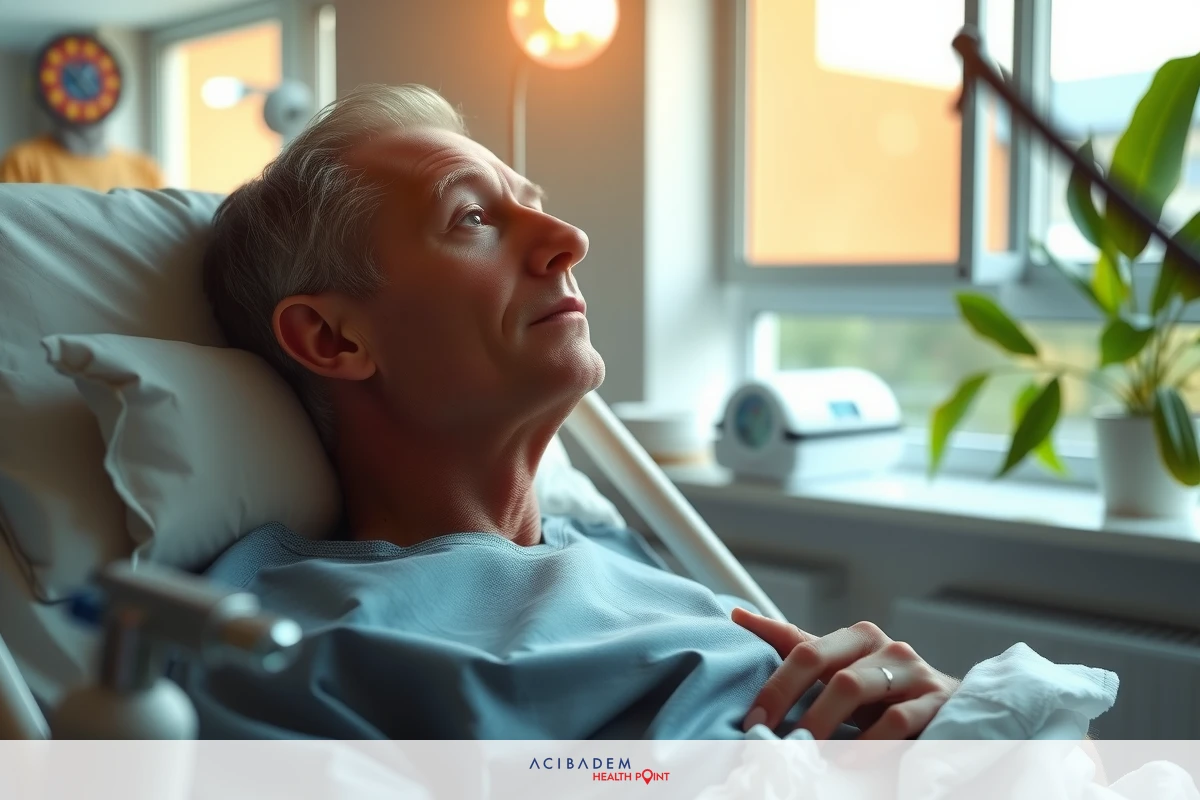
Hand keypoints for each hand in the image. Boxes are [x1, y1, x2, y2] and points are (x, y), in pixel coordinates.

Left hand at [732, 608, 958, 739]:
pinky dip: (868, 740)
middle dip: (793, 704)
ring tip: (804, 748)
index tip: (752, 721)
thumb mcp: (838, 666)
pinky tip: (847, 758)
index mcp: (855, 637)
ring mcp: (912, 671)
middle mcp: (884, 646)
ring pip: (856, 687)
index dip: (774, 687)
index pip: (803, 651)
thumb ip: (793, 644)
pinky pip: (898, 718)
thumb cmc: (880, 689)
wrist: (945, 707)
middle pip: (827, 669)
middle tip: (771, 738)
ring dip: (824, 720)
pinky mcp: (936, 700)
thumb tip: (737, 616)